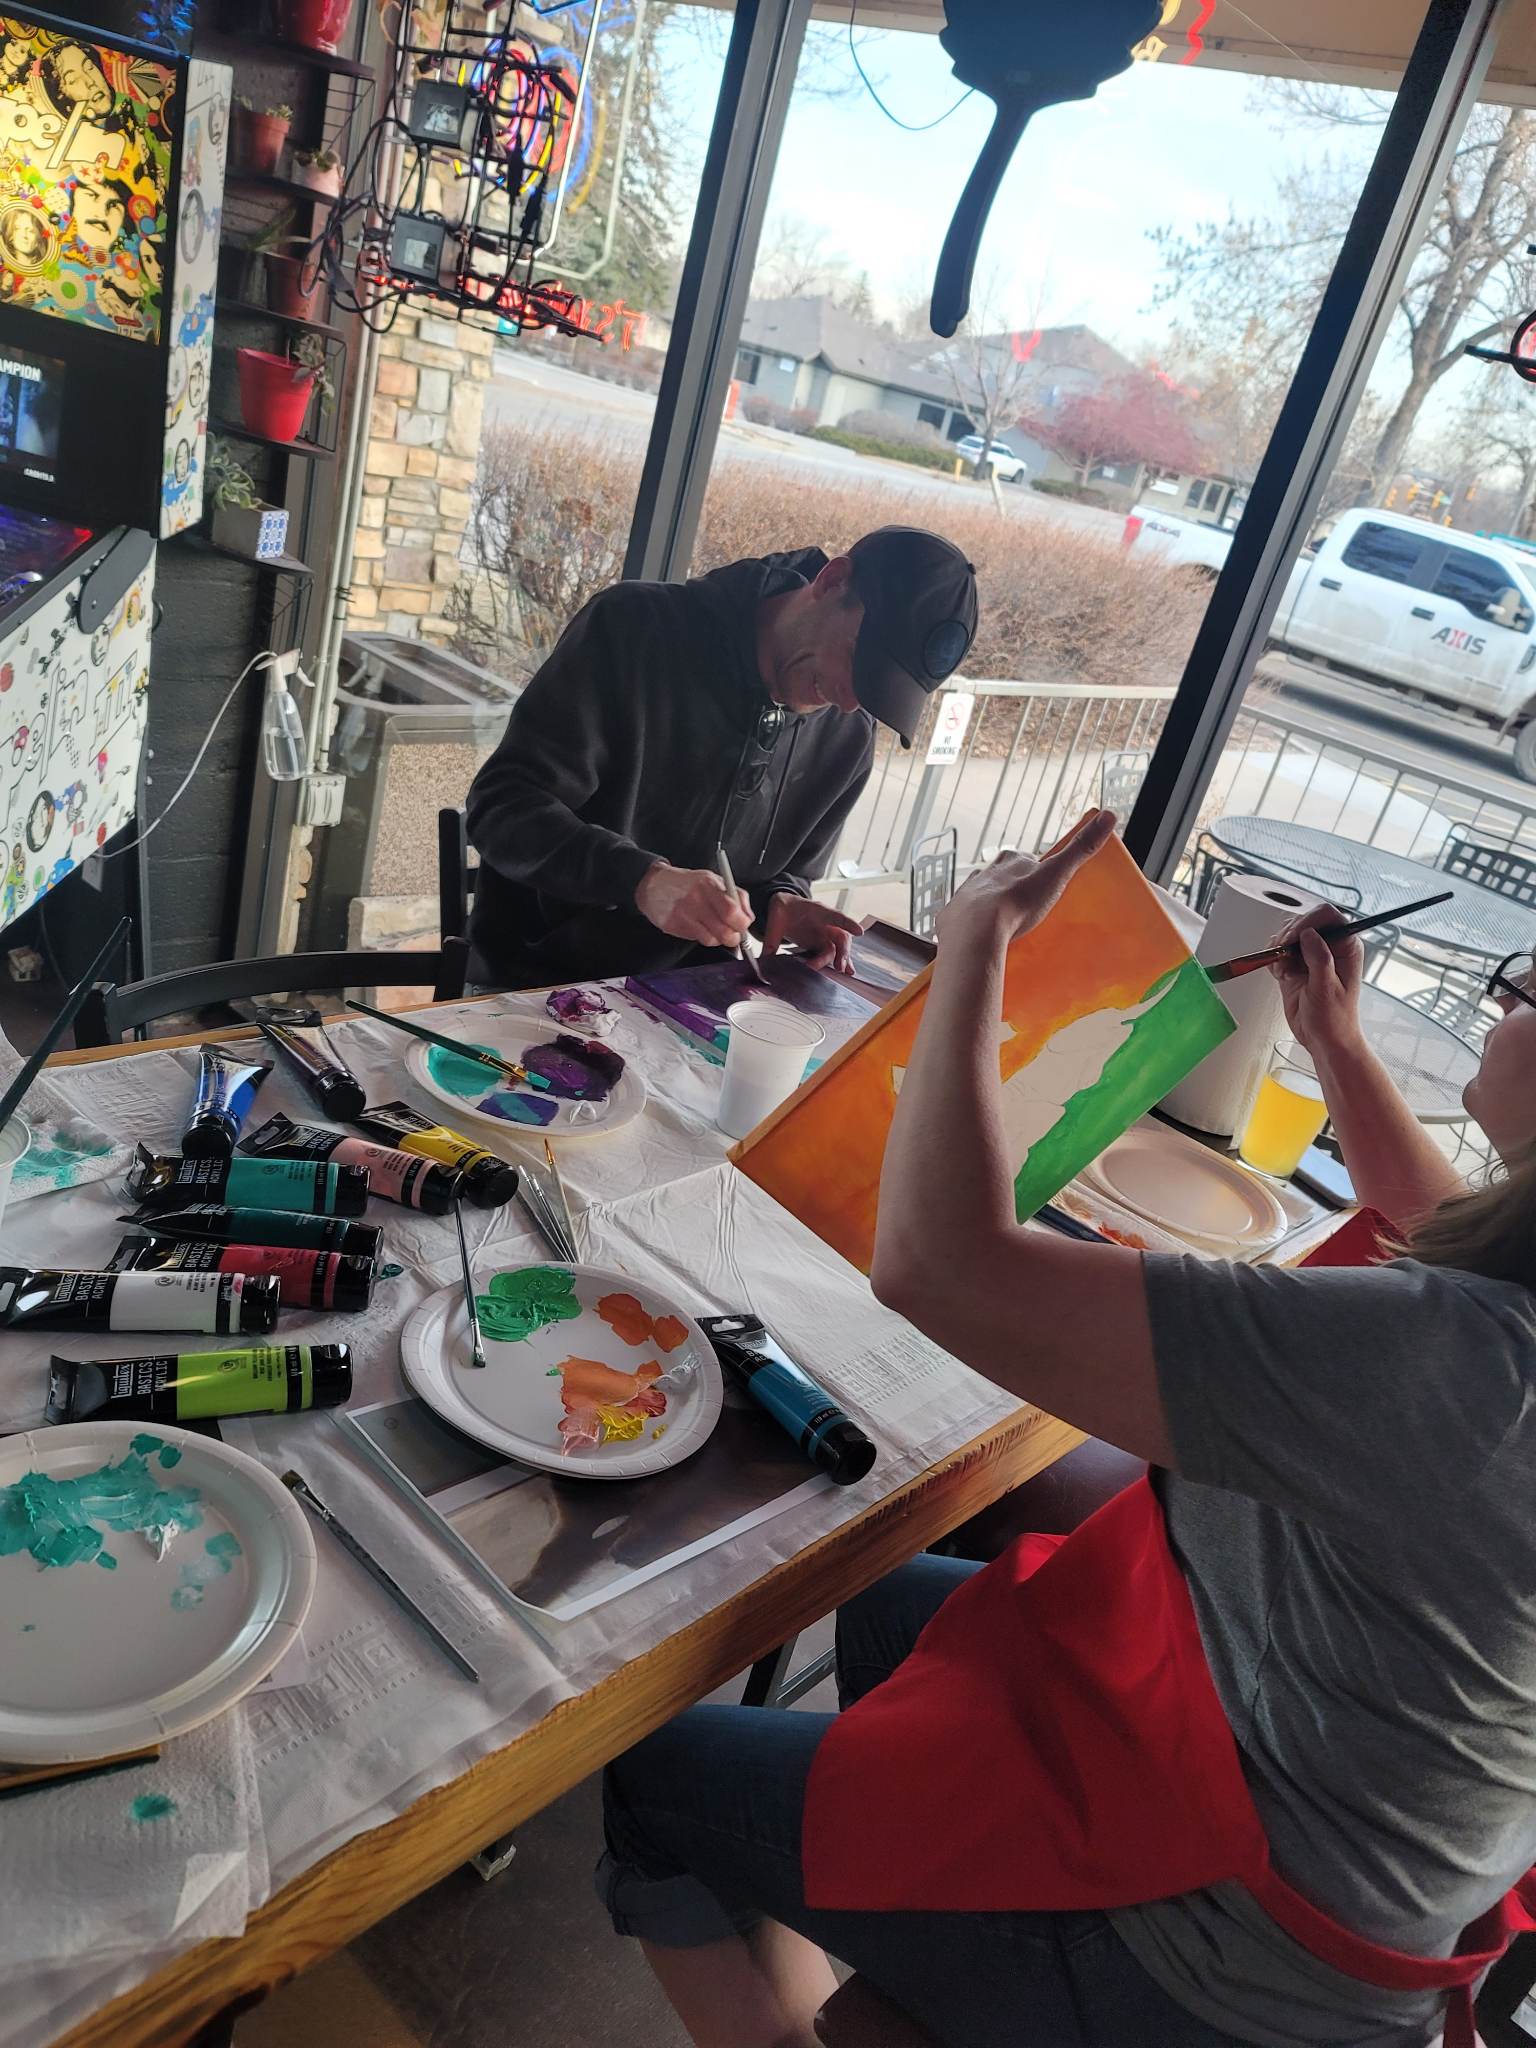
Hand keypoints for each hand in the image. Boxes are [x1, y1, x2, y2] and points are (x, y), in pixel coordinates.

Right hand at [634, 862, 750, 947]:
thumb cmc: (688, 884)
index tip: (743, 925)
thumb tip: (748, 918)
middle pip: (724, 931)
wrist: (654, 885)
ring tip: (714, 929)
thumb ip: (735, 896)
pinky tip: (699, 927)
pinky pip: (697, 940)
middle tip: (732, 934)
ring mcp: (683, 914)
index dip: (742, 923)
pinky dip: (703, 937)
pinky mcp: (673, 926)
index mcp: (708, 884)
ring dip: (718, 939)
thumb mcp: (713, 880)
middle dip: (733, 937)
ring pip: (712, 940)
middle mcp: (695, 899)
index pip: (732, 911)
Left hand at [764, 892, 862, 972]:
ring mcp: (826, 934)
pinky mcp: (822, 944)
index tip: (859, 932)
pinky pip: (833, 954)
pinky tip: (846, 972)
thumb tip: (763, 961)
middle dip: (843, 951)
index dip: (847, 923)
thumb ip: (771, 939)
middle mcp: (826, 923)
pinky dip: (840, 962)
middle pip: (841, 937)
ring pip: (839, 947)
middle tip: (839, 966)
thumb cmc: (783, 908)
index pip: (835, 916)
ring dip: (842, 959)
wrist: (783, 906)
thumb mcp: (775, 920)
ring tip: (845, 972)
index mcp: (817, 911)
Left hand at [936, 809, 1116, 948]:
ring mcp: (965, 895)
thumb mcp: (1056, 874)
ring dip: (990, 908)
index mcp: (1009, 861)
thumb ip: (1080, 849)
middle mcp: (984, 873)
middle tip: (1023, 909)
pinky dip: (971, 928)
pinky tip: (979, 938)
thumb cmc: (1018, 903)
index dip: (1035, 873)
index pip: (1025, 861)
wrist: (976, 931)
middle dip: (1011, 890)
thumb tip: (1110, 815)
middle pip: (1001, 878)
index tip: (1041, 886)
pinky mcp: (952, 918)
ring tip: (1002, 926)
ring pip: (980, 897)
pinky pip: (962, 920)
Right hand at [1270, 902, 1364, 1058]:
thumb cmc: (1335, 1019)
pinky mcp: (1295, 966)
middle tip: (1284, 955)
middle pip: (1304, 921)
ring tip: (1284, 969)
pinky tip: (1280, 974)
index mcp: (1346, 947)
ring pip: (1288, 934)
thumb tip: (1309, 933)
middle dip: (1289, 936)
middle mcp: (1330, 947)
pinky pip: (1278, 951)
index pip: (1327, 916)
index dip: (1307, 922)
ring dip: (1280, 948)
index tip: (1293, 938)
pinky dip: (1273, 959)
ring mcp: (1311, 956)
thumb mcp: (1327, 989)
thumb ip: (1319, 958)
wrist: (1324, 1039)